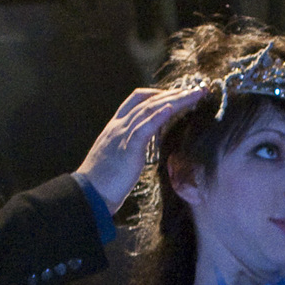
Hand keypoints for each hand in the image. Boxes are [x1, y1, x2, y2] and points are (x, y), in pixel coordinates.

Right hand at [77, 85, 209, 212]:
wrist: (89, 194)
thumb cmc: (103, 180)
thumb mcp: (116, 155)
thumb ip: (129, 145)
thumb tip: (143, 144)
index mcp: (115, 127)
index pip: (136, 99)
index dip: (157, 93)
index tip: (176, 93)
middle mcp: (119, 126)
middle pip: (148, 101)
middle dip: (173, 93)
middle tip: (195, 90)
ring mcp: (122, 135)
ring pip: (149, 109)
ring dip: (174, 100)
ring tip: (194, 95)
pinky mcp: (128, 148)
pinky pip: (144, 128)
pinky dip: (158, 116)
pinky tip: (172, 108)